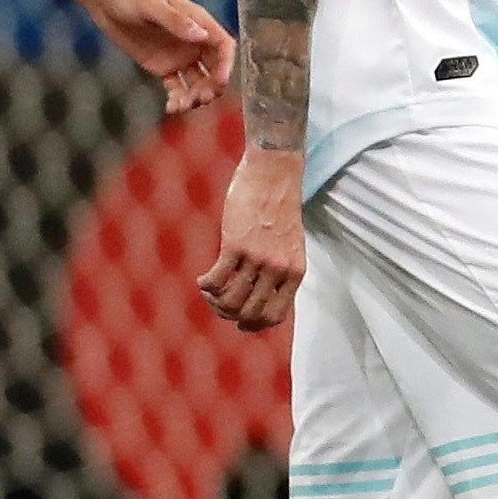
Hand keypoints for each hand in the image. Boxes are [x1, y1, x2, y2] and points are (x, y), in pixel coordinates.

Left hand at [86, 0, 234, 114]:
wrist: (105, 1)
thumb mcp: (151, 5)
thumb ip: (175, 21)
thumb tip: (201, 36)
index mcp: (198, 22)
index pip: (223, 45)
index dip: (227, 64)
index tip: (221, 81)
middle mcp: (193, 41)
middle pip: (215, 68)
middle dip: (212, 86)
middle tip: (201, 99)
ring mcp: (180, 56)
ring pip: (198, 83)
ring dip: (196, 97)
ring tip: (181, 106)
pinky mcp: (164, 68)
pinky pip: (178, 88)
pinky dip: (178, 100)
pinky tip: (171, 107)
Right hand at [199, 145, 304, 331]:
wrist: (274, 173)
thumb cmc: (280, 205)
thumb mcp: (290, 243)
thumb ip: (281, 268)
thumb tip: (262, 292)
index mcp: (295, 272)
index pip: (275, 316)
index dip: (254, 325)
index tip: (240, 322)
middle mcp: (278, 269)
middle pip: (250, 313)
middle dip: (229, 315)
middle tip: (218, 304)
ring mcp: (258, 258)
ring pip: (231, 300)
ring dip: (214, 302)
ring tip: (209, 291)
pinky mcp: (236, 244)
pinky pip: (217, 279)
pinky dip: (206, 286)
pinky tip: (202, 280)